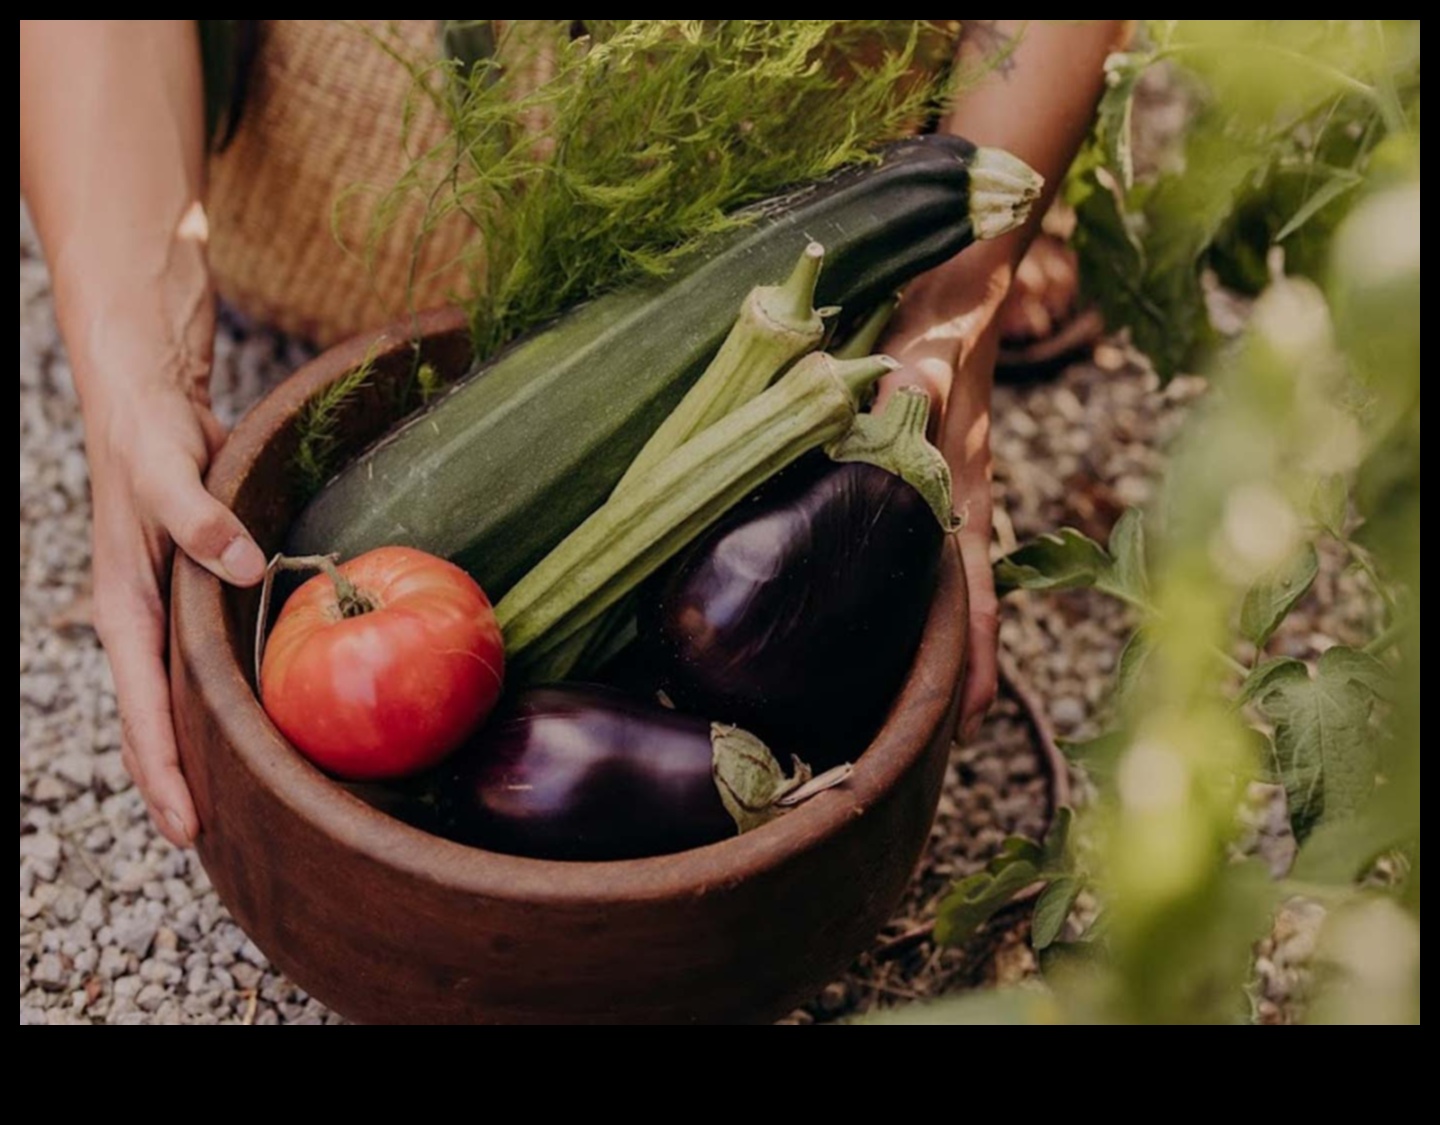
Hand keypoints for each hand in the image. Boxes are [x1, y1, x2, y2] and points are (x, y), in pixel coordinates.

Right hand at [84, 338, 266, 847]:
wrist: (149, 405)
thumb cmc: (151, 439)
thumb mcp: (171, 471)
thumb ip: (202, 519)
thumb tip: (247, 567)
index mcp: (124, 606)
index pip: (140, 705)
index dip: (162, 767)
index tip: (183, 823)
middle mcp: (139, 621)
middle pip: (150, 719)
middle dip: (171, 782)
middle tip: (204, 840)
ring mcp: (162, 614)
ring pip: (171, 700)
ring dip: (191, 752)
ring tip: (225, 805)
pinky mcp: (188, 598)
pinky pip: (196, 667)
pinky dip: (212, 705)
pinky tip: (243, 725)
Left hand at [877, 258, 1009, 743]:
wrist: (963, 271)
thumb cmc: (950, 303)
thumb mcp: (934, 334)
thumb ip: (926, 362)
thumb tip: (909, 389)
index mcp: (960, 484)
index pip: (973, 584)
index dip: (973, 652)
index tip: (971, 722)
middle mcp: (950, 497)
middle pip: (953, 599)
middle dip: (946, 668)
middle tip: (924, 741)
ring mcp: (932, 486)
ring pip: (932, 576)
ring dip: (921, 632)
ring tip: (889, 696)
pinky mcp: (911, 467)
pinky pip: (908, 539)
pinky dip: (901, 582)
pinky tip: (862, 602)